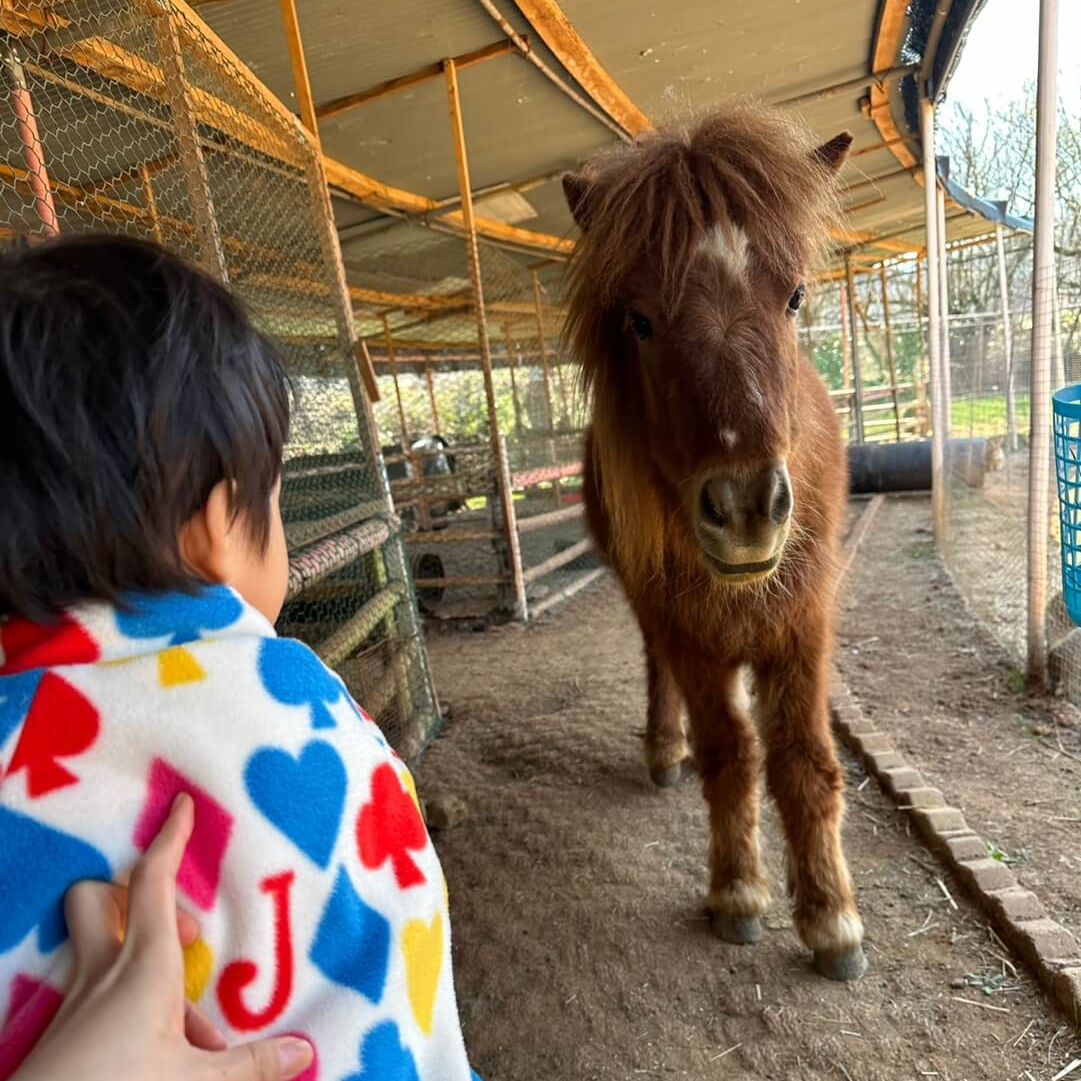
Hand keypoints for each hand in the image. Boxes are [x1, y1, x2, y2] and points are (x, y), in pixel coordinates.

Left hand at [13, 794, 312, 1080]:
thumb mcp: (195, 1080)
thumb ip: (249, 1064)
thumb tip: (302, 1051)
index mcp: (143, 966)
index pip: (153, 882)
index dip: (169, 840)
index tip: (182, 806)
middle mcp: (104, 972)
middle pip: (98, 898)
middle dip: (131, 892)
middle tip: (181, 928)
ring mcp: (77, 1001)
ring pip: (102, 951)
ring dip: (142, 961)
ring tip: (189, 1019)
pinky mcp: (65, 1032)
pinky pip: (101, 996)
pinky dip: (133, 1005)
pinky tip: (161, 1050)